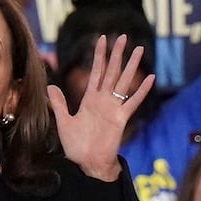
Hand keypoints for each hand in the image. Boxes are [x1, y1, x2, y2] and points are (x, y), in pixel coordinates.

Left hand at [46, 34, 153, 180]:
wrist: (87, 163)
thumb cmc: (76, 146)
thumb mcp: (64, 122)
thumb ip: (59, 104)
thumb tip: (50, 87)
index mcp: (90, 99)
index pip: (96, 71)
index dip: (100, 55)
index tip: (103, 38)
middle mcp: (103, 100)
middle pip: (112, 71)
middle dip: (118, 54)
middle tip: (124, 37)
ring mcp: (113, 108)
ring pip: (124, 82)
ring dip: (132, 66)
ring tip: (140, 50)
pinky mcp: (121, 119)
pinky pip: (133, 102)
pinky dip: (141, 91)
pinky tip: (150, 78)